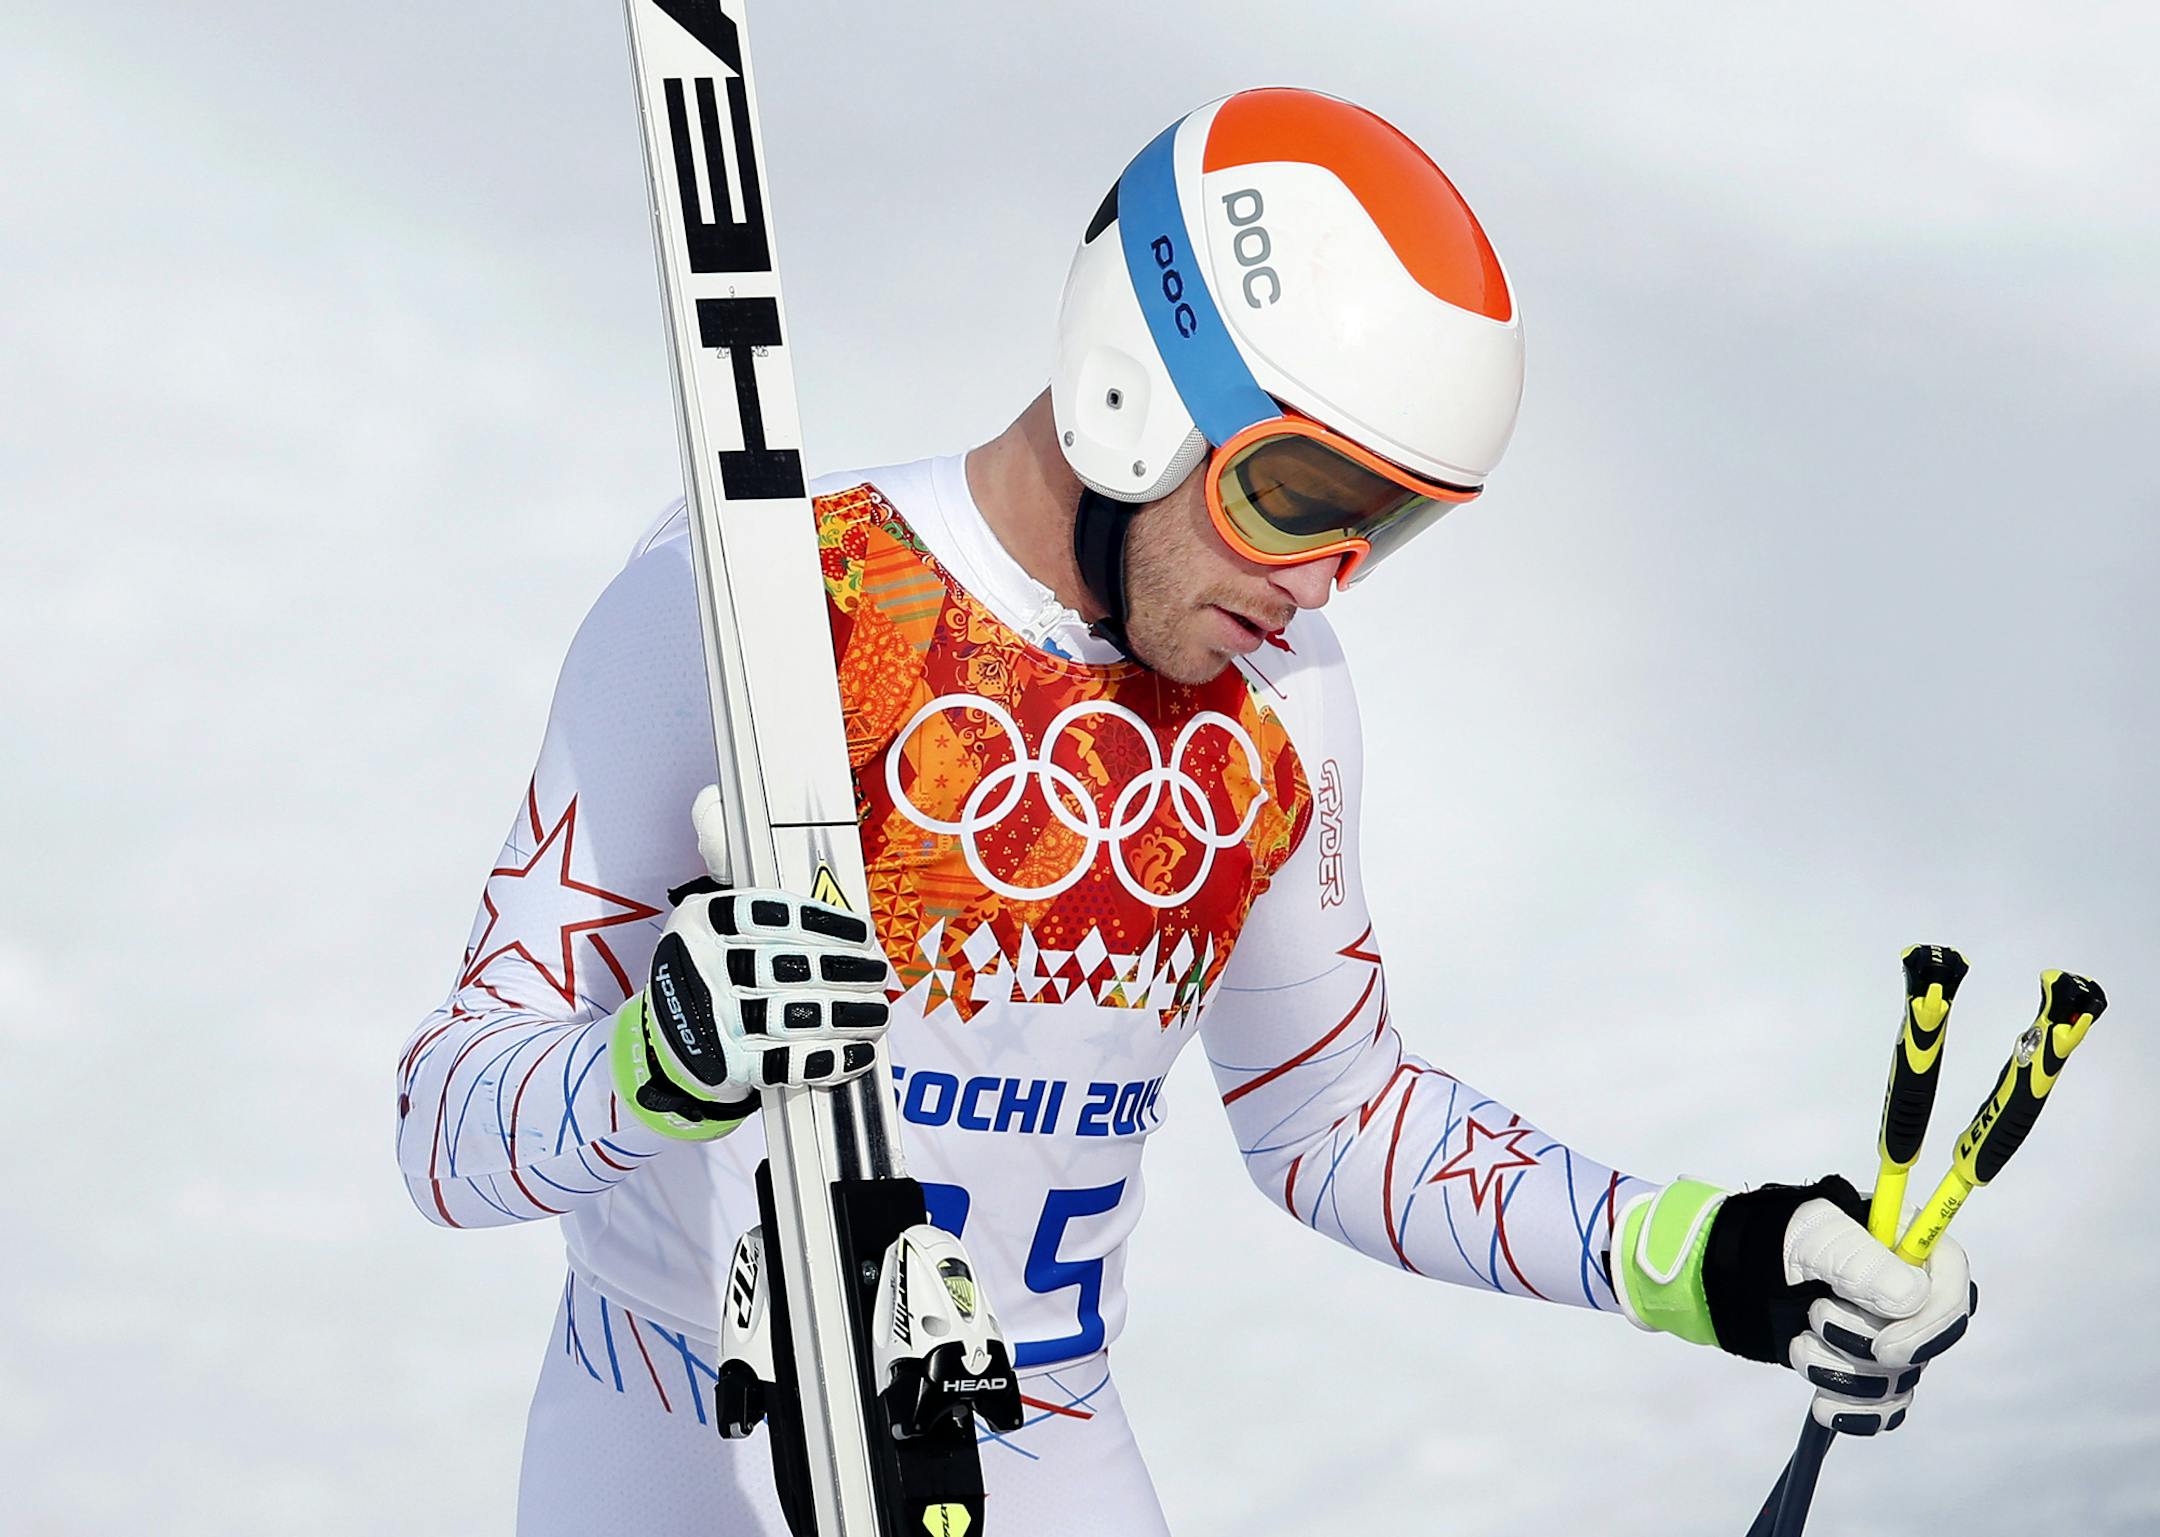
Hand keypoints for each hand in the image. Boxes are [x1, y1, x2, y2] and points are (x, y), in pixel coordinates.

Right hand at [612, 788, 895, 1139]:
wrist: (669, 1041)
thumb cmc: (711, 966)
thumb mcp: (712, 915)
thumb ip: (724, 860)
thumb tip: (712, 798)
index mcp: (701, 922)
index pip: (765, 914)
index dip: (821, 921)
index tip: (862, 931)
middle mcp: (700, 969)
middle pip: (784, 966)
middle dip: (843, 970)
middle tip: (879, 972)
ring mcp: (710, 1021)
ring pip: (789, 1015)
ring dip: (844, 1014)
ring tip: (878, 1012)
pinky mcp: (722, 1068)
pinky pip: (782, 1063)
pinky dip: (825, 1058)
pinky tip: (856, 1052)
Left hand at [1607, 1175, 1975, 1433]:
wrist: (1738, 1272)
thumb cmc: (1779, 1238)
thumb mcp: (1814, 1238)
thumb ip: (1860, 1262)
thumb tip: (1911, 1300)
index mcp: (1914, 1253)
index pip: (1954, 1298)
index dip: (1929, 1330)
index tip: (1886, 1347)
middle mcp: (1914, 1299)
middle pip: (1923, 1349)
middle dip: (1863, 1346)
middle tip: (1816, 1316)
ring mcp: (1894, 1338)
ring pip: (1895, 1383)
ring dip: (1840, 1371)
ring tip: (1798, 1342)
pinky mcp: (1868, 1370)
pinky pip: (1882, 1410)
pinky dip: (1852, 1413)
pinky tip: (1823, 1408)